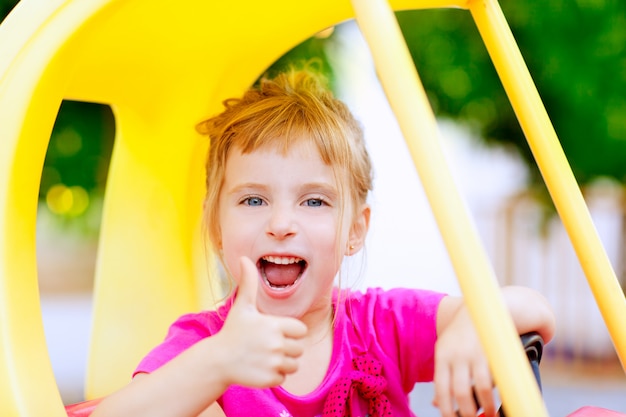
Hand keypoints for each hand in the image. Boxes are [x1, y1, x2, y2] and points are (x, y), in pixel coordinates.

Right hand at [215, 256, 307, 387]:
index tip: (275, 332)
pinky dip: (274, 375)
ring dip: (282, 363)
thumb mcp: (242, 306)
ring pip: (294, 365)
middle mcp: (276, 344)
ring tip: (264, 357)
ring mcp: (273, 362)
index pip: (301, 330)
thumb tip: (245, 258)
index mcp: (275, 325)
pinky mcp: (269, 379)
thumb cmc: (233, 331)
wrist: (217, 360)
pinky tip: (260, 368)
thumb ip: (249, 283)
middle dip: (287, 348)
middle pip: (299, 349)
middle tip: (267, 346)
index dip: (290, 332)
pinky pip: (283, 378)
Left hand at [433, 307, 495, 416]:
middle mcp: (458, 355)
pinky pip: (495, 379)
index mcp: (442, 355)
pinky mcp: (493, 353)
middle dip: (467, 412)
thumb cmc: (460, 337)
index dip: (446, 408)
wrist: (480, 311)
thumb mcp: (445, 352)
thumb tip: (436, 404)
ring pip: (480, 388)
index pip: (441, 388)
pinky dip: (497, 395)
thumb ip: (443, 376)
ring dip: (485, 407)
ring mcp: (476, 353)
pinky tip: (498, 402)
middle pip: (460, 391)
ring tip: (489, 414)